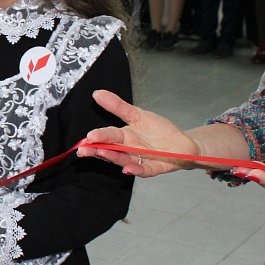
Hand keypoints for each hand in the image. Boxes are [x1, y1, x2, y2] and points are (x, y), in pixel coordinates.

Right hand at [78, 89, 199, 177]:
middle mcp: (129, 150)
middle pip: (111, 151)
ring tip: (103, 153)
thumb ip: (118, 106)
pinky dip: (136, 170)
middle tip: (84, 150)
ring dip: (113, 158)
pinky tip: (128, 168)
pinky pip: (144, 171)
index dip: (97, 137)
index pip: (108, 136)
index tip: (88, 137)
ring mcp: (141, 160)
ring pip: (124, 161)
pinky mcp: (155, 167)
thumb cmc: (158, 130)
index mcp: (124, 137)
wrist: (180, 143)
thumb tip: (97, 93)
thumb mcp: (138, 114)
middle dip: (97, 151)